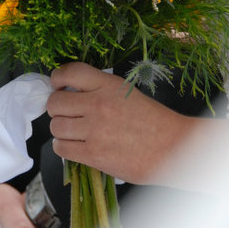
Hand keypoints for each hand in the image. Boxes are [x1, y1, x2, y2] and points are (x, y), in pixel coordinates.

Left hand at [48, 62, 185, 184]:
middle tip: (66, 112)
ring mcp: (94, 130)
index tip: (57, 85)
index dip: (57, 78)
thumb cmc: (154, 121)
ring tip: (73, 131)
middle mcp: (98, 105)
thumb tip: (70, 93)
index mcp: (108, 85)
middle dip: (57, 108)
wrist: (173, 148)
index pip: (69, 73)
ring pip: (55, 127)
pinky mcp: (93, 154)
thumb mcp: (128, 93)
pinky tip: (75, 145)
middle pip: (55, 102)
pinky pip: (61, 148)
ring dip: (60, 129)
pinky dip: (64, 147)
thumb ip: (100, 90)